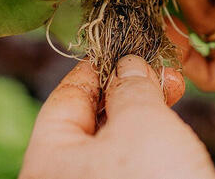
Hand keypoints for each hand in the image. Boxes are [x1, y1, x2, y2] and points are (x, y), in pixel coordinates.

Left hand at [19, 55, 214, 178]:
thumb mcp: (143, 122)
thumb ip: (131, 85)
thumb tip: (129, 66)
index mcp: (44, 164)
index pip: (64, 98)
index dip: (99, 66)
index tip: (128, 48)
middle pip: (85, 124)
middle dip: (125, 92)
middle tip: (160, 73)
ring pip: (108, 149)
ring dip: (139, 118)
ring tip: (171, 96)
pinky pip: (124, 169)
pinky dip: (145, 146)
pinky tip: (170, 134)